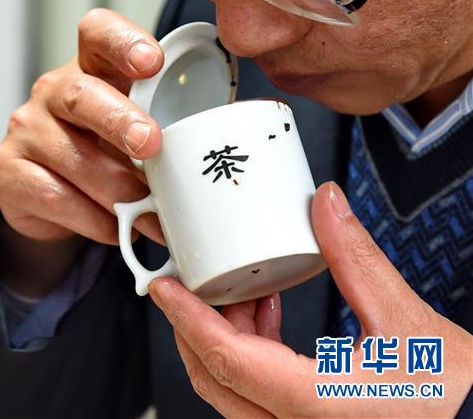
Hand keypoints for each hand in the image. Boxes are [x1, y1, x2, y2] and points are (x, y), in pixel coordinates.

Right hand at [0, 8, 166, 245]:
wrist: (50, 197)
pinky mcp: (7, 171)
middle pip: (80, 93)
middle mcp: (52, 91)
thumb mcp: (135, 130)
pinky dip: (93, 218)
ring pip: (72, 156)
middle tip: (151, 144)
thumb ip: (167, 129)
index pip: (98, 33)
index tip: (153, 63)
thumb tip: (214, 158)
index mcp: (90, 67)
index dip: (123, 41)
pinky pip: (54, 195)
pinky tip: (115, 228)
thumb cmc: (105, 152)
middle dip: (119, 119)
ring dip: (117, 190)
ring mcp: (25, 130)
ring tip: (151, 215)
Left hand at [148, 182, 472, 417]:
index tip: (162, 286)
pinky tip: (267, 316)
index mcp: (318, 409)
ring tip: (243, 287)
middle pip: (216, 379)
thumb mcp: (409, 323)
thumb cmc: (461, 401)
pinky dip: (251, 356)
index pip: (226, 360)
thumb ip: (358, 261)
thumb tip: (326, 206)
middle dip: (197, 323)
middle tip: (196, 277)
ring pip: (234, 392)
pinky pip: (258, 399)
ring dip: (227, 337)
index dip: (186, 317)